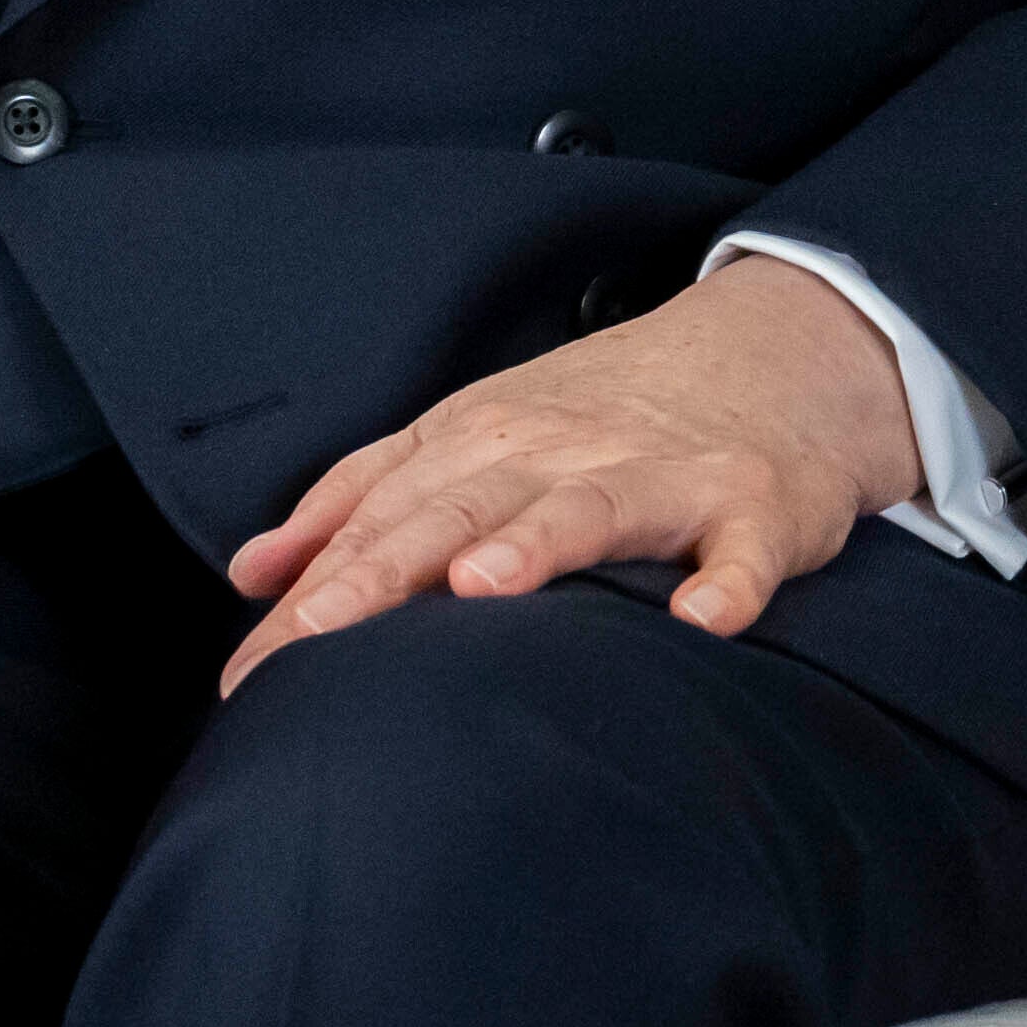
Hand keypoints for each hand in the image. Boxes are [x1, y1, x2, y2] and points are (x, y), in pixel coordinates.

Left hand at [219, 256, 921, 693]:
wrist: (778, 351)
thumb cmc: (606, 416)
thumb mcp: (475, 435)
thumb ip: (363, 499)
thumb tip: (252, 572)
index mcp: (485, 440)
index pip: (383, 519)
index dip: (314, 593)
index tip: (248, 675)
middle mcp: (563, 451)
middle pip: (462, 508)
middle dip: (386, 571)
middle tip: (317, 637)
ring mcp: (663, 474)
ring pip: (589, 509)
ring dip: (536, 543)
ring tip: (481, 587)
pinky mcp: (756, 505)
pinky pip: (743, 550)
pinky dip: (726, 581)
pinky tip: (700, 618)